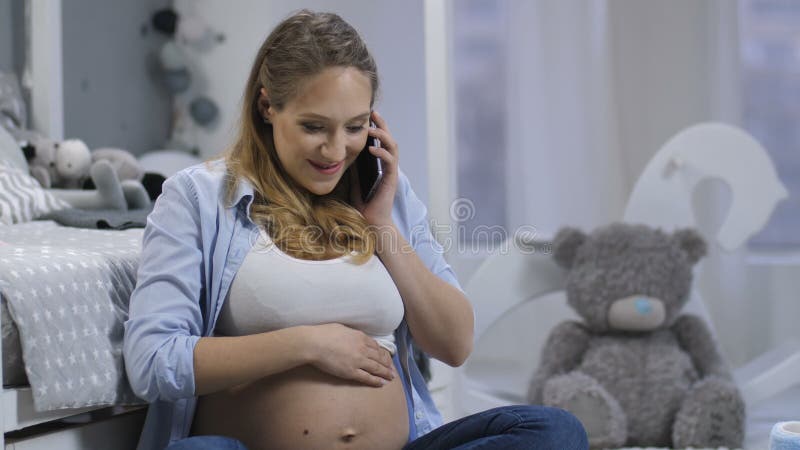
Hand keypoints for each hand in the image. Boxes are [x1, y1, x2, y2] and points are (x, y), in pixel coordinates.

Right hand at [305, 323, 394, 386]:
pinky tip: (382, 383)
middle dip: (387, 364)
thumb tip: (352, 336)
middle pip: (379, 357)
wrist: (315, 343)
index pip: (376, 346)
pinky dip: (376, 380)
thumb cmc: (324, 333)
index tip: (385, 357)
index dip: (382, 352)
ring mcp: (358, 361)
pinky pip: (367, 377)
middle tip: (392, 369)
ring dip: (385, 373)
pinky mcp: (351, 372)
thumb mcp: (342, 328)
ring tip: (391, 377)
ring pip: (376, 368)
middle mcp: (362, 348)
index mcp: (360, 337)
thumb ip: (351, 333)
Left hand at [350, 110, 397, 227]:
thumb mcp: (355, 184)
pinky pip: (390, 161)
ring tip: (372, 129)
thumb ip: (354, 172)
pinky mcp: (391, 179)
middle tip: (374, 113)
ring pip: (393, 147)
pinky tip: (371, 149)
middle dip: (382, 125)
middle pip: (389, 140)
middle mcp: (388, 167)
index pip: (381, 143)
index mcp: (380, 167)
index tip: (368, 118)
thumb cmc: (364, 207)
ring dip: (383, 135)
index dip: (376, 129)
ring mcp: (391, 173)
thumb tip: (347, 157)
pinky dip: (382, 152)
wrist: (371, 223)